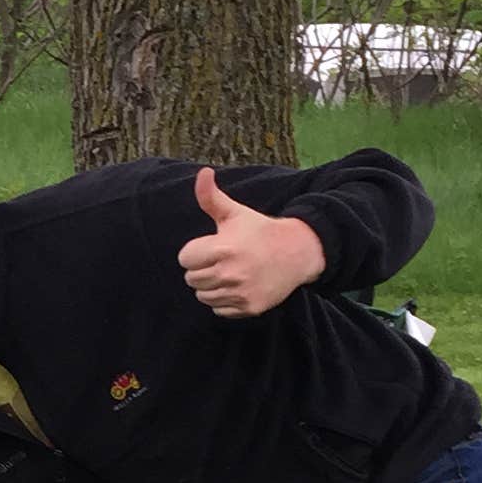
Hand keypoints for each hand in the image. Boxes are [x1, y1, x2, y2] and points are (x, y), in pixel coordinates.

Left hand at [178, 167, 326, 317]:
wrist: (297, 252)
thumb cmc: (259, 230)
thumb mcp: (234, 213)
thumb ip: (211, 197)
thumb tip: (203, 173)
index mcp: (223, 249)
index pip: (185, 259)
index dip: (194, 252)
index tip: (211, 247)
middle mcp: (231, 273)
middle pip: (191, 279)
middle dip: (202, 269)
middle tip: (222, 260)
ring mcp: (240, 293)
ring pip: (203, 296)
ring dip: (211, 286)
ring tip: (229, 272)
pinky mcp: (249, 308)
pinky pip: (219, 310)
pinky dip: (224, 300)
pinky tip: (238, 285)